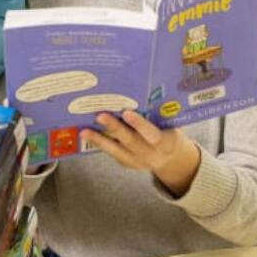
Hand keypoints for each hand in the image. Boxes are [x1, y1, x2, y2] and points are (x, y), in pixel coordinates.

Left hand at [83, 110, 200, 196]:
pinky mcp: (127, 164)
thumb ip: (158, 115)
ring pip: (117, 151)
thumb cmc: (169, 132)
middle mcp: (151, 155)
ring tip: (85, 131)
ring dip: (99, 140)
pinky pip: (113, 153)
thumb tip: (139, 92)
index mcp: (166, 143)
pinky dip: (100, 143)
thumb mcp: (171, 125)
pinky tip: (89, 134)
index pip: (152, 134)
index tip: (126, 112)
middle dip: (114, 128)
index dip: (139, 124)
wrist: (171, 159)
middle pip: (130, 141)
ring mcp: (138, 162)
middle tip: (100, 116)